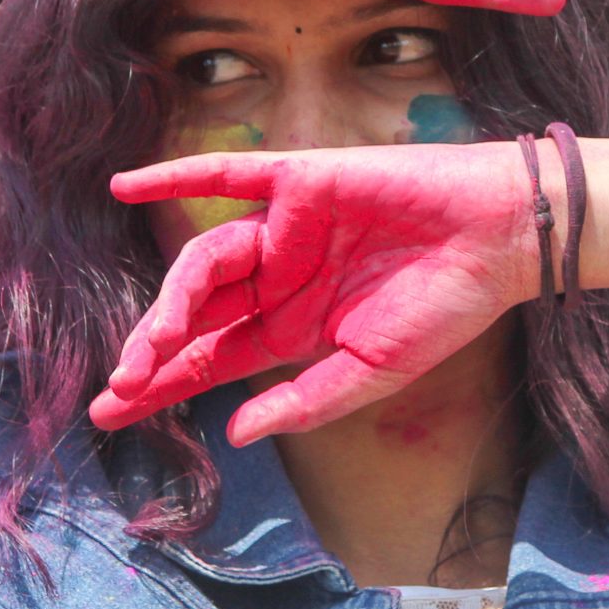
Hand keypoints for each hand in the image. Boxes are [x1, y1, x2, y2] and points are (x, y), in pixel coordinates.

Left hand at [88, 143, 542, 443]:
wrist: (498, 239)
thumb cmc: (446, 307)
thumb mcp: (371, 374)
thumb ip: (304, 402)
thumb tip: (235, 434)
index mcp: (292, 327)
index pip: (210, 360)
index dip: (161, 385)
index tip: (109, 414)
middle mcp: (278, 279)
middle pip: (196, 316)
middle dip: (153, 351)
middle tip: (119, 387)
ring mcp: (283, 229)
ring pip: (206, 261)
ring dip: (172, 299)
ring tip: (152, 341)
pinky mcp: (298, 181)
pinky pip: (226, 174)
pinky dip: (175, 174)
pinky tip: (126, 185)